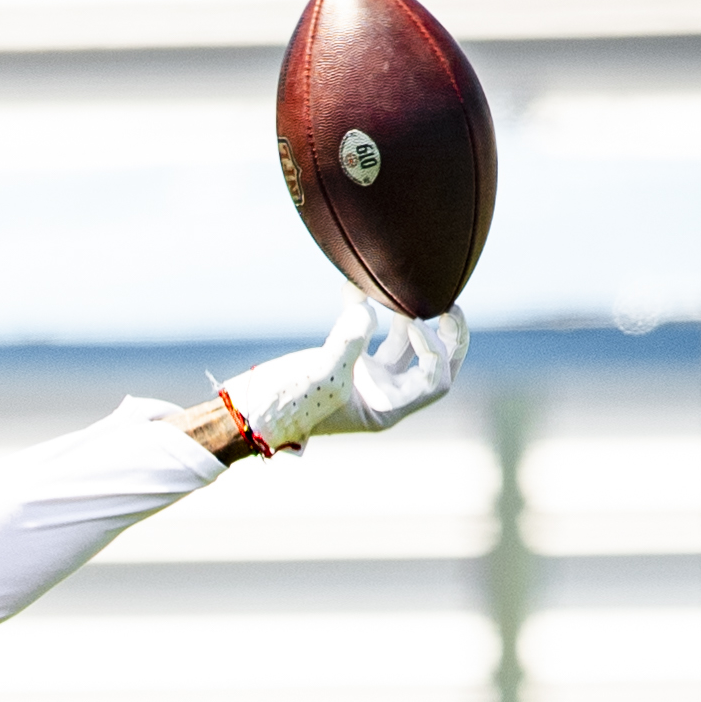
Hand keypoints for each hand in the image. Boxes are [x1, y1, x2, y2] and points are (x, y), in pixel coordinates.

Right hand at [216, 299, 469, 449]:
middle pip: (435, 366)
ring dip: (409, 318)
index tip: (410, 323)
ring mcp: (367, 379)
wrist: (250, 412)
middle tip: (450, 305)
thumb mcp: (321, 374)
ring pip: (405, 346)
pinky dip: (366, 311)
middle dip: (447, 337)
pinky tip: (351, 289)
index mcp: (388, 408)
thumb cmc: (286, 404)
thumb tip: (366, 308)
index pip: (434, 378)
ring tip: (402, 290)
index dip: (432, 348)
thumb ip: (348, 341)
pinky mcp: (346, 363)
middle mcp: (384, 394)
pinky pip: (370, 335)